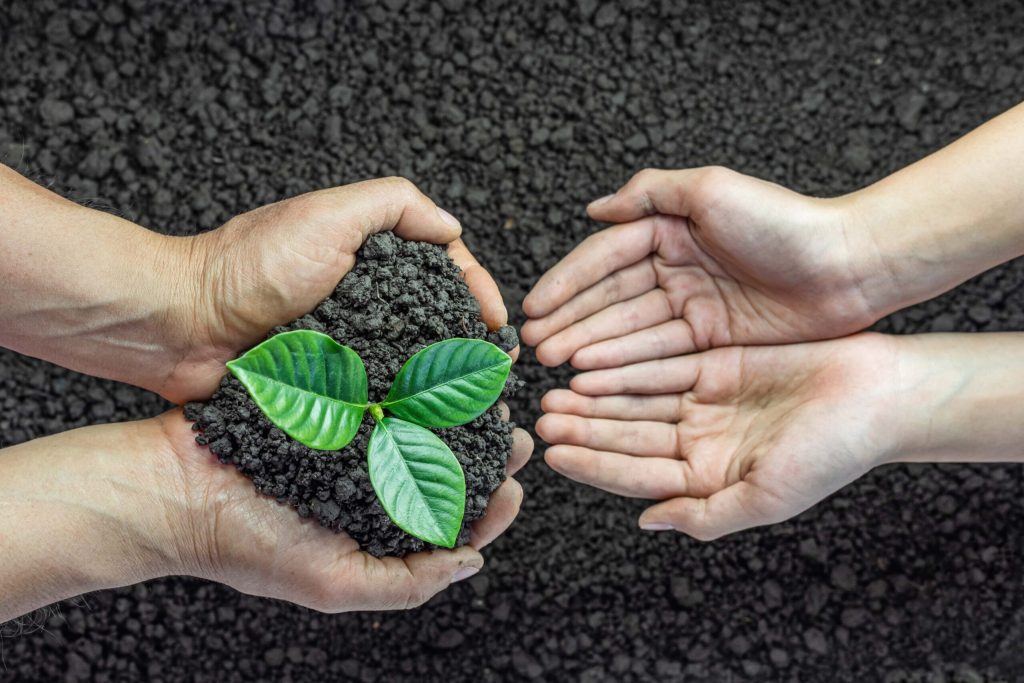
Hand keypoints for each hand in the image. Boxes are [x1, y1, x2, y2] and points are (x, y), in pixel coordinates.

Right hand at [0, 410, 531, 620]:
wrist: (173, 485)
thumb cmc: (246, 544)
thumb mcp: (332, 582)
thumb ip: (404, 582)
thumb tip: (473, 563)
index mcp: (377, 532)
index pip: (451, 524)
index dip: (491, 507)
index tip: (514, 487)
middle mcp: (370, 484)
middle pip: (445, 466)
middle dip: (486, 452)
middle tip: (515, 431)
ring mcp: (351, 440)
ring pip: (422, 423)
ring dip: (459, 411)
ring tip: (490, 396)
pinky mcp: (331, 402)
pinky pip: (381, 390)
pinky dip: (412, 382)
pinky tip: (438, 370)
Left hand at [161, 176, 515, 402]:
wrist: (182, 326)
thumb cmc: (250, 266)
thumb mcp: (329, 215)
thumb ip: (395, 205)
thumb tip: (454, 229)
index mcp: (371, 256)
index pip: (444, 268)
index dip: (478, 291)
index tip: (498, 321)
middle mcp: (365, 299)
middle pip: (436, 318)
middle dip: (472, 342)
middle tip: (498, 370)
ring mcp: (348, 344)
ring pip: (412, 362)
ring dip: (446, 382)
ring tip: (476, 405)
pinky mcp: (328, 386)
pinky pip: (376, 396)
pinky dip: (405, 408)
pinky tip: (430, 424)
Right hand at [521, 167, 885, 368]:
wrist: (850, 267)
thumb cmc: (784, 222)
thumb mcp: (711, 190)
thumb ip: (649, 193)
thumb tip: (594, 208)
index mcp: (669, 230)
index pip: (604, 259)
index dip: (566, 284)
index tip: (534, 307)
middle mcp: (675, 268)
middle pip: (610, 300)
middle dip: (571, 323)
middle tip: (535, 347)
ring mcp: (692, 307)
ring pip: (629, 331)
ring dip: (590, 348)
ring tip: (555, 366)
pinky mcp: (711, 341)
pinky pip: (659, 355)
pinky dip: (625, 367)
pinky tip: (595, 377)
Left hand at [535, 333, 900, 539]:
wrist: (879, 396)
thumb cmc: (833, 453)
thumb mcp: (768, 496)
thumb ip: (705, 514)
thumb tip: (647, 522)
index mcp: (708, 478)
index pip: (636, 473)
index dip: (595, 463)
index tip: (556, 453)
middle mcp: (700, 441)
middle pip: (628, 433)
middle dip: (585, 426)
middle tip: (543, 415)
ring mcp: (706, 401)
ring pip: (637, 397)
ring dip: (597, 394)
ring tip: (557, 387)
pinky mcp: (716, 363)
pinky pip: (662, 363)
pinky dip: (629, 363)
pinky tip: (595, 360)